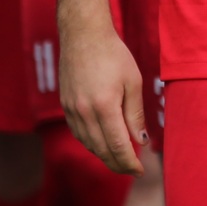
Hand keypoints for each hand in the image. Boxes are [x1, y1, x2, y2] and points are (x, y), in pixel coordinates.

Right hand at [60, 13, 146, 174]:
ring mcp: (72, 110)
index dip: (130, 163)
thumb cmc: (113, 54)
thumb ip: (135, 114)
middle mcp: (85, 112)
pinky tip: (102, 143)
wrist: (83, 35)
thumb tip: (141, 141)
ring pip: (89, 145)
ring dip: (105, 156)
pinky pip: (78, 134)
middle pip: (102, 151)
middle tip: (133, 169)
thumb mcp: (132, 82)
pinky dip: (92, 143)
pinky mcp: (65, 106)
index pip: (118, 146)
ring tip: (120, 159)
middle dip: (118, 165)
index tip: (140, 170)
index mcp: (104, 106)